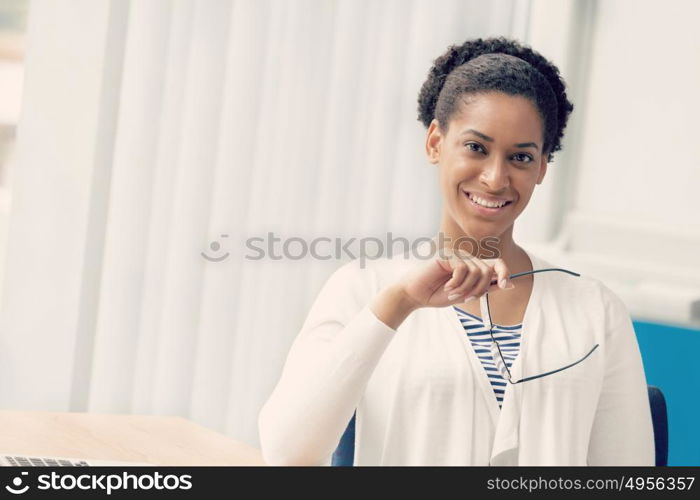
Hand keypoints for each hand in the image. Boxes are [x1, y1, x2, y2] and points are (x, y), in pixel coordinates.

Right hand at [397, 247, 514, 308]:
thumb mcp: (466, 294)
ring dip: (466, 288)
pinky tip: (447, 287)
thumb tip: (510, 285)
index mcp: (472, 266)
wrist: (415, 295)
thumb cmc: (437, 295)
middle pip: (488, 270)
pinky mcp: (447, 255)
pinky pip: (463, 269)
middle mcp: (466, 258)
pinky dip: (457, 283)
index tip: (505, 285)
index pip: (497, 263)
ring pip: (477, 271)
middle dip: (479, 289)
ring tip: (453, 294)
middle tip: (465, 299)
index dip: (505, 273)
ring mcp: (457, 255)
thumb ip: (486, 288)